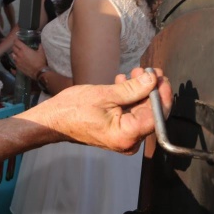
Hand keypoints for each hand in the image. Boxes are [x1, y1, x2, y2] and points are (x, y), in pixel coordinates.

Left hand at [12, 40, 46, 79]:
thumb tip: (40, 43)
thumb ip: (40, 46)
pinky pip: (14, 61)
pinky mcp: (17, 66)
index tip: (17, 40)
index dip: (16, 40)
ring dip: (14, 53)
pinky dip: (15, 60)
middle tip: (18, 46)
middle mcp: (19, 54)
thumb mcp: (41, 52)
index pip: (16, 42)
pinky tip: (18, 60)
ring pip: (12, 55)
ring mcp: (17, 61)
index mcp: (24, 49)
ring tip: (17, 53)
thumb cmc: (40, 61)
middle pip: (13, 48)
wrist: (39, 72)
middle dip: (15, 46)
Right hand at [40, 68, 171, 153]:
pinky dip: (131, 99)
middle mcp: (128, 141)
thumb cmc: (72, 110)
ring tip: (135, 73)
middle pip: (151, 114)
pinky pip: (131, 115)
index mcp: (126, 135)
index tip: (160, 77)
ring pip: (141, 112)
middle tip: (148, 71)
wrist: (52, 120)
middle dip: (150, 90)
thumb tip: (152, 80)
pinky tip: (124, 83)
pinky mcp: (117, 133)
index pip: (156, 115)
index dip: (161, 94)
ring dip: (140, 92)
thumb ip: (132, 89)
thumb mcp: (104, 95)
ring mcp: (123, 138)